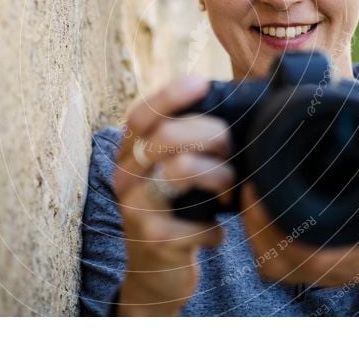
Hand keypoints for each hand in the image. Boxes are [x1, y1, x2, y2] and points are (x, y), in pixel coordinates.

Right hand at [112, 76, 233, 315]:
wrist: (154, 275)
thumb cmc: (176, 212)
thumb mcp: (172, 173)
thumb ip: (186, 142)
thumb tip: (231, 103)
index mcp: (130, 153)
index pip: (141, 114)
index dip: (170, 94)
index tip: (202, 83)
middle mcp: (125, 176)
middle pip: (167, 135)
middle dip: (213, 136)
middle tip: (233, 153)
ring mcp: (135, 208)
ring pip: (181, 169)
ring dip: (219, 177)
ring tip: (228, 192)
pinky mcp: (152, 240)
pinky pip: (197, 224)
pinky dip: (216, 230)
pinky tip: (217, 234)